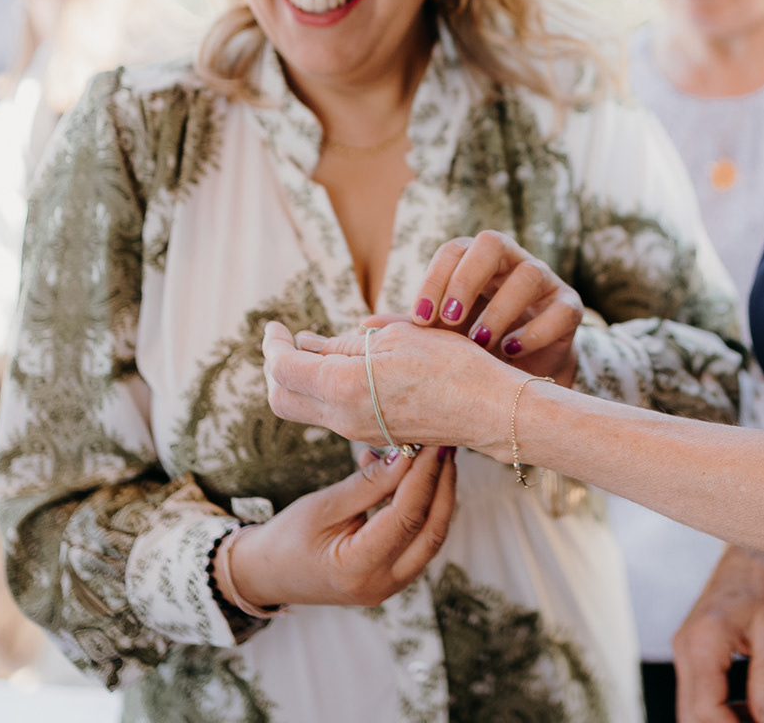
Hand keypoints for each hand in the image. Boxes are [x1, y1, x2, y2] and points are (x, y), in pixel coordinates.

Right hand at [220, 444, 457, 608]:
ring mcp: (390, 586)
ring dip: (437, 496)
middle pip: (431, 530)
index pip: (406, 516)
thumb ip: (368, 484)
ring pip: (431, 537)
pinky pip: (419, 541)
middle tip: (445, 446)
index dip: (424, 476)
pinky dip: (421, 509)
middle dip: (442, 485)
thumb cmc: (287, 539)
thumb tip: (406, 456)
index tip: (432, 442)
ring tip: (435, 458)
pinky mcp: (393, 577)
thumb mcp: (323, 505)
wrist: (268, 574)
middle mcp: (381, 584)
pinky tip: (410, 479)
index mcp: (357, 568)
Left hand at [264, 320, 511, 453]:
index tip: (275, 326)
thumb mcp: (398, 339)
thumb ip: (348, 344)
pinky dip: (323, 392)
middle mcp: (343, 418)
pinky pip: (331, 416)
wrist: (490, 411)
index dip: (273, 344)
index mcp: (344, 387)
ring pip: (304, 410)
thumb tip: (312, 344)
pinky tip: (344, 369)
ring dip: (299, 380)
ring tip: (316, 349)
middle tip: (286, 341)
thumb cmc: (453, 366)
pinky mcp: (374, 437)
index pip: (283, 367)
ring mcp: (358, 433)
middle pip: (281, 398)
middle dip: (276, 367)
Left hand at [411, 231, 583, 385]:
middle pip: (491, 242)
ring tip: (480, 342)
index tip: (420, 321)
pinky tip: (511, 352)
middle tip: (450, 319)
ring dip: (501, 308)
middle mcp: (510, 262)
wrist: (525, 374)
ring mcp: (544, 282)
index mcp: (474, 262)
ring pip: (529, 273)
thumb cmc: (477, 345)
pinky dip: (534, 331)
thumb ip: (413, 329)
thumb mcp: (444, 337)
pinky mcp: (569, 307)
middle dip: (468, 279)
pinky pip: (559, 309)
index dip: (435, 279)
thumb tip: (365, 328)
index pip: (453, 251)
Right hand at [676, 545, 763, 722]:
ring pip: (688, 707)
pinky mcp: (688, 650)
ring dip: (718, 720)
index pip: (706, 708)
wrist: (747, 553)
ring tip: (755, 719)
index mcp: (703, 642)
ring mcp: (682, 649)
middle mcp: (685, 648)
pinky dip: (714, 708)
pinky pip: (694, 692)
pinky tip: (743, 707)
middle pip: (689, 714)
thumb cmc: (763, 586)